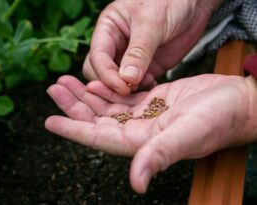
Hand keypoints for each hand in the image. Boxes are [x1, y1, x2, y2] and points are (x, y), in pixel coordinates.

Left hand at [45, 75, 256, 192]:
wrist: (238, 103)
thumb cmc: (219, 120)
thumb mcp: (188, 135)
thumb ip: (159, 155)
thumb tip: (136, 183)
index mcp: (141, 142)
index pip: (98, 138)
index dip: (73, 130)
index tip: (50, 121)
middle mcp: (138, 131)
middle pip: (96, 120)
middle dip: (73, 106)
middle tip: (54, 88)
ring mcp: (144, 116)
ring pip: (106, 106)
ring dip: (85, 95)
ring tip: (65, 81)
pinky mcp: (152, 101)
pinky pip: (121, 96)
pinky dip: (106, 88)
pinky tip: (95, 80)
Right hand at [83, 0, 222, 93]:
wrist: (195, 3)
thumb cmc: (169, 1)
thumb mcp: (151, 23)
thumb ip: (139, 52)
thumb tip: (126, 79)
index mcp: (108, 29)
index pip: (98, 57)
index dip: (106, 74)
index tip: (121, 87)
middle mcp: (115, 45)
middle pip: (100, 72)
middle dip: (112, 84)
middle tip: (129, 90)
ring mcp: (130, 58)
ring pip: (117, 81)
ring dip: (127, 88)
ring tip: (144, 84)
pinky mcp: (146, 67)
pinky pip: (137, 84)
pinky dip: (142, 89)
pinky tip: (153, 84)